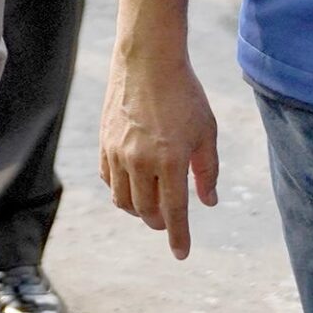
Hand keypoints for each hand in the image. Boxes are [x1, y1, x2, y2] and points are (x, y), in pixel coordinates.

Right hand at [99, 43, 217, 258]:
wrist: (148, 59)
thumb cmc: (184, 93)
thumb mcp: (207, 131)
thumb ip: (208, 170)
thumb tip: (208, 201)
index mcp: (170, 160)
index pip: (174, 211)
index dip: (178, 236)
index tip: (181, 253)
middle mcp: (140, 161)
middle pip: (146, 210)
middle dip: (159, 222)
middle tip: (169, 221)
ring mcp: (118, 153)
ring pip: (122, 200)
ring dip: (138, 209)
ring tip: (151, 205)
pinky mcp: (104, 143)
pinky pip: (108, 180)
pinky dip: (120, 189)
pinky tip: (133, 183)